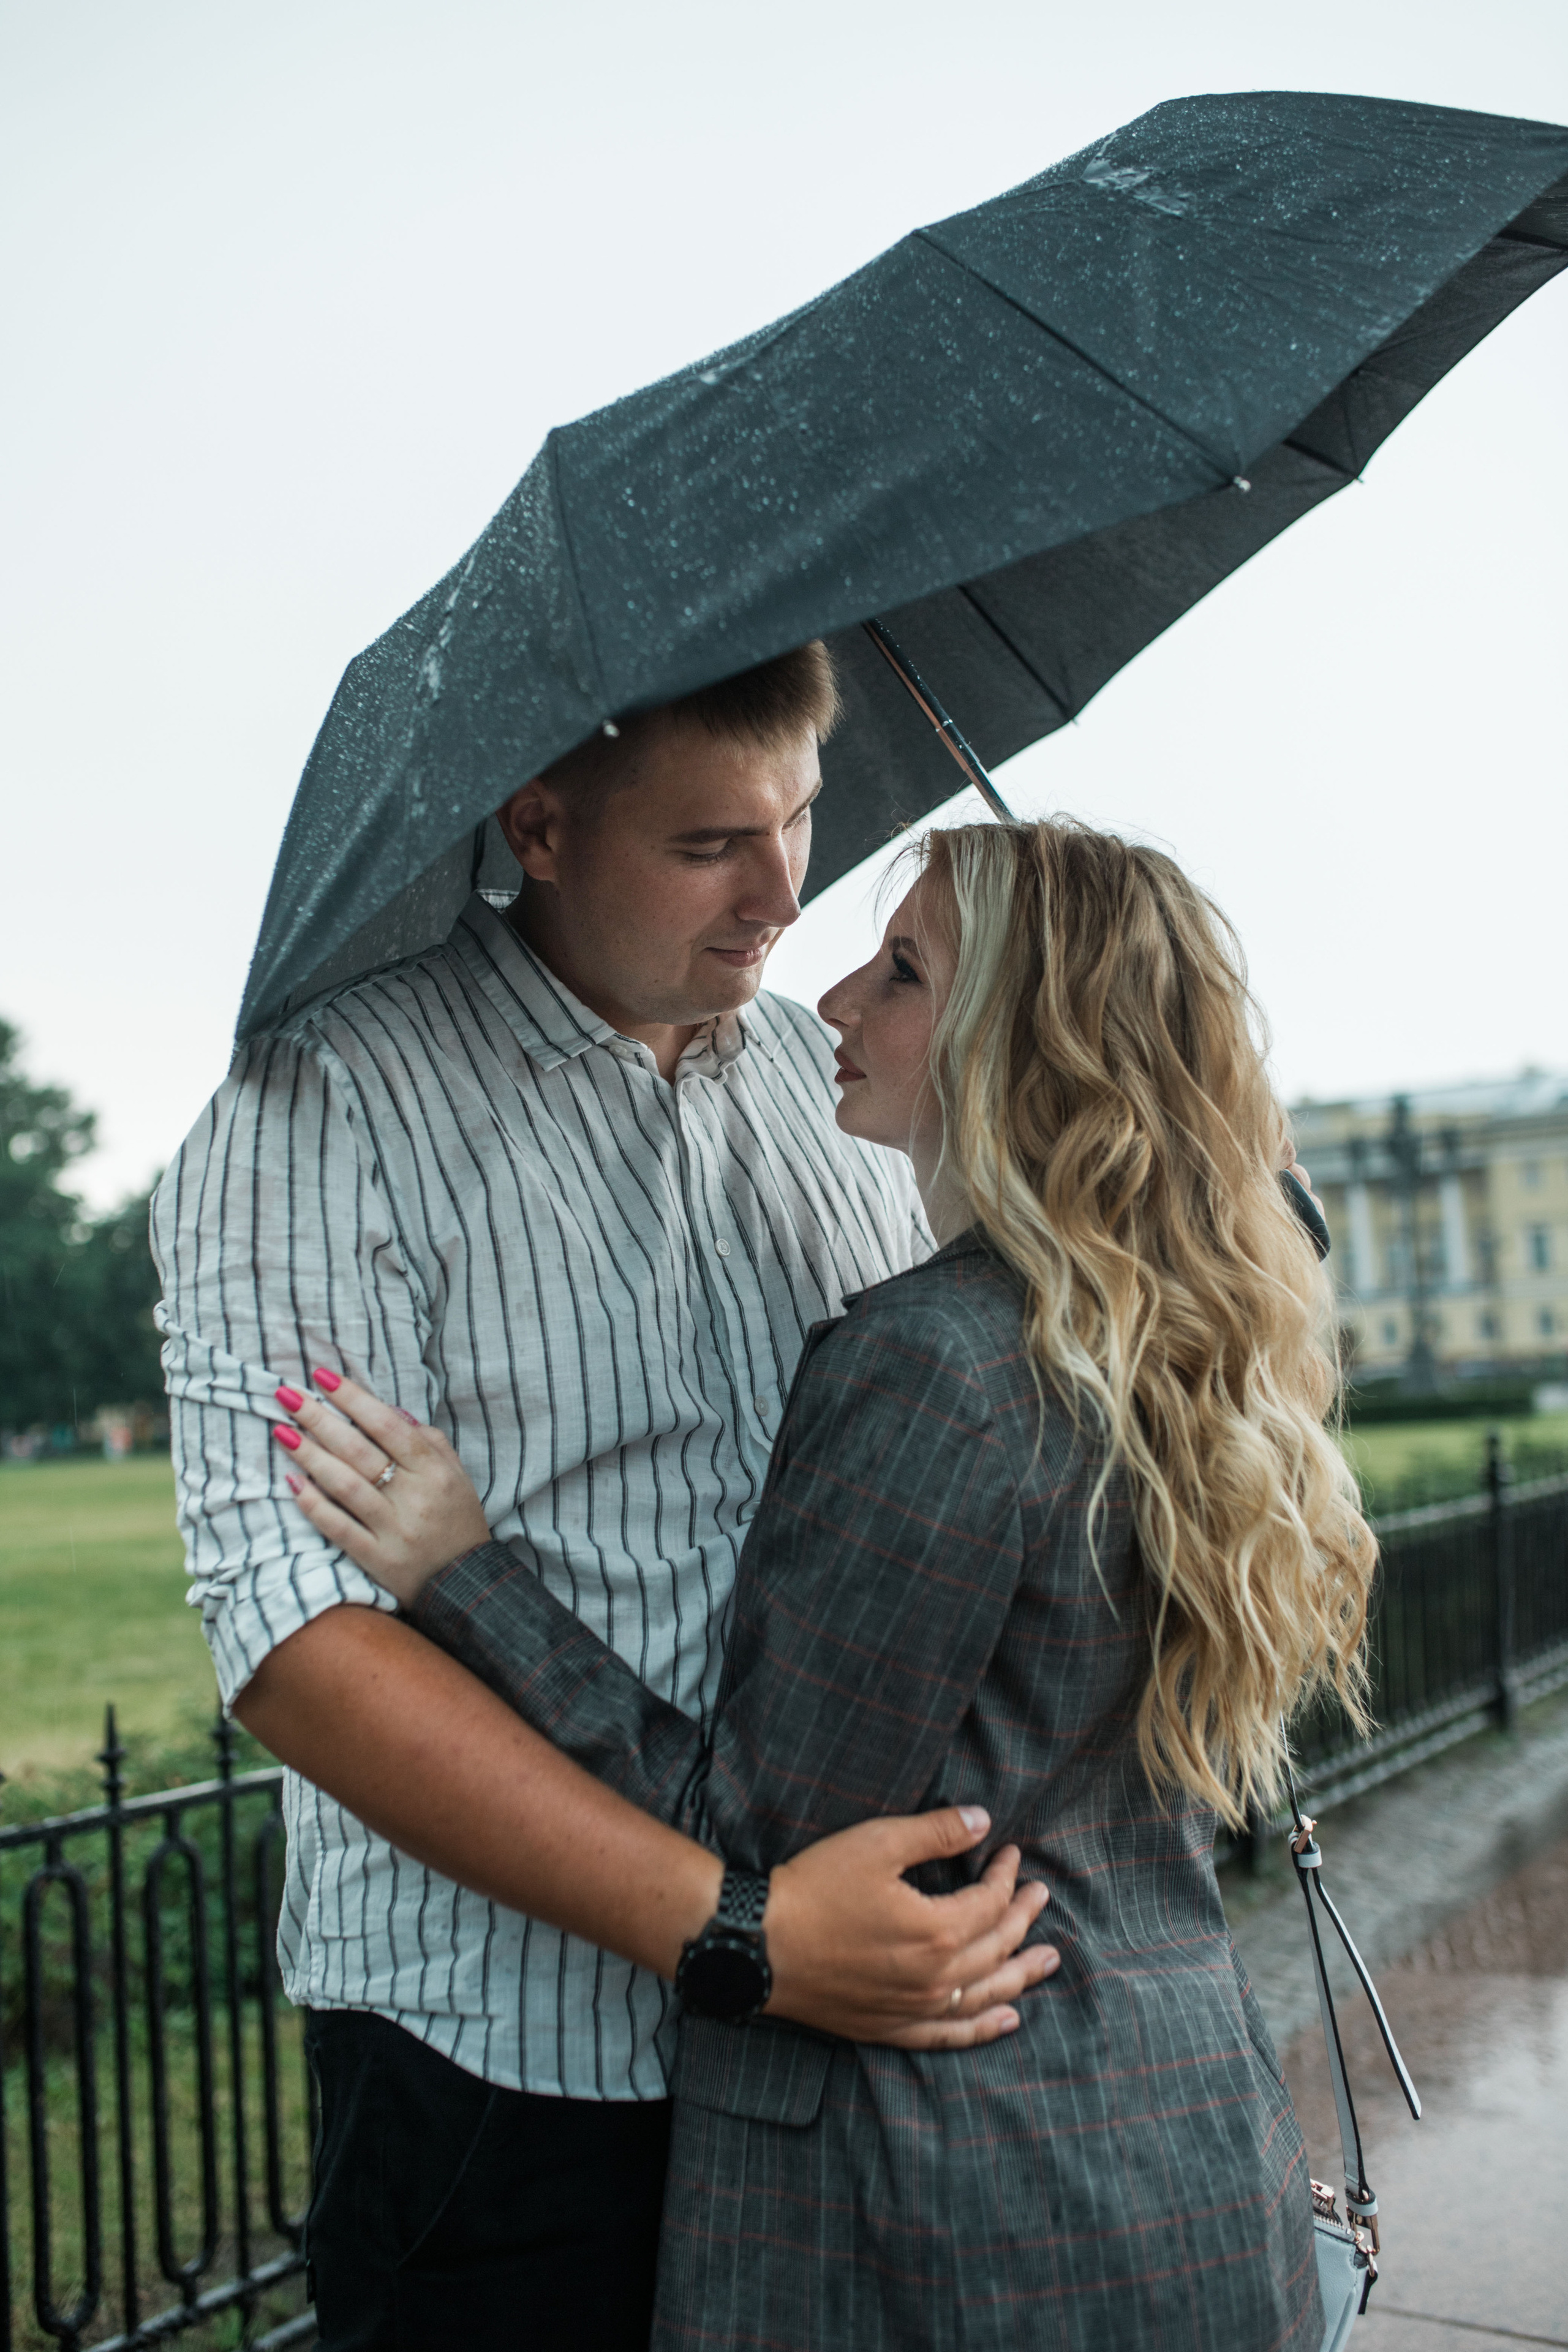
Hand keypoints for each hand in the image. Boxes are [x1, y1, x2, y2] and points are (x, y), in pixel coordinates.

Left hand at [271, 1370, 489, 1604]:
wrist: (466, 1583)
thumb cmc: (457, 1520)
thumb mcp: (456, 1474)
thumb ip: (428, 1441)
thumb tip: (389, 1411)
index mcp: (435, 1471)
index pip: (388, 1425)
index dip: (354, 1399)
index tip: (323, 1378)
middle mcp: (414, 1497)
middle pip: (359, 1450)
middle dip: (320, 1419)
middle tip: (287, 1396)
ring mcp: (394, 1529)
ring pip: (345, 1485)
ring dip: (310, 1456)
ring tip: (282, 1432)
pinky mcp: (376, 1559)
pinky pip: (338, 1528)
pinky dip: (313, 1505)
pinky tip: (291, 1483)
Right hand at [760, 1806, 1057, 2049]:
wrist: (758, 1944)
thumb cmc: (815, 1887)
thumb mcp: (877, 1844)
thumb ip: (936, 1833)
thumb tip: (984, 1821)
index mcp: (937, 1931)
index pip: (991, 1903)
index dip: (1006, 1875)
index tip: (1011, 1853)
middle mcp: (935, 1978)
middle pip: (996, 1948)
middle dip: (1023, 1918)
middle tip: (1042, 1897)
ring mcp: (914, 2009)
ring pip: (984, 1995)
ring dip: (1020, 1975)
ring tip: (1048, 1960)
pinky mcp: (890, 2028)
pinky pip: (950, 2034)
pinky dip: (982, 2028)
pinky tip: (1005, 2020)